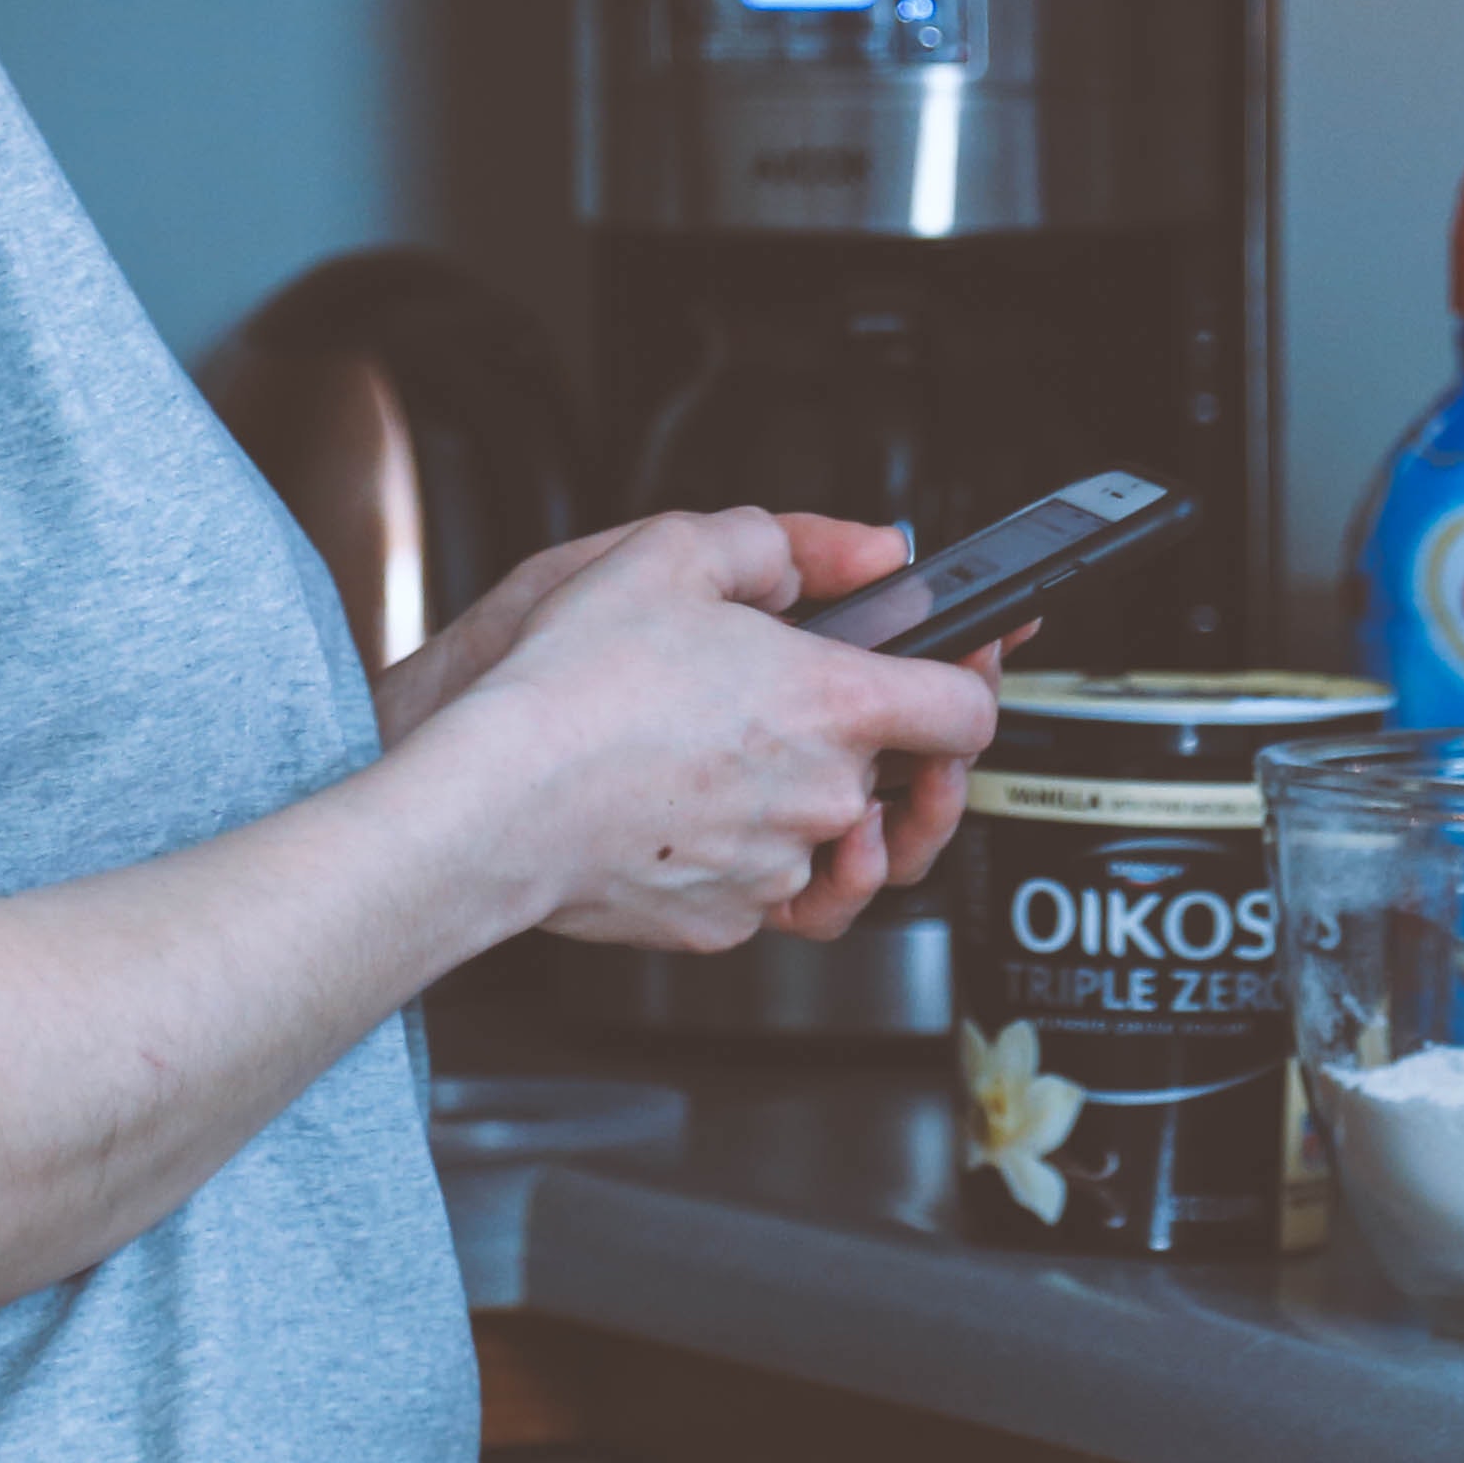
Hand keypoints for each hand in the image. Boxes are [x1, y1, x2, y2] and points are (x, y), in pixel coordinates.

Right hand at [421, 509, 1000, 955]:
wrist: (492, 802)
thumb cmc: (571, 684)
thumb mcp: (669, 553)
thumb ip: (783, 541)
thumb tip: (869, 552)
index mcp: (832, 703)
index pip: (967, 712)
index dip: (971, 681)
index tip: (956, 667)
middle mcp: (823, 798)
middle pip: (914, 789)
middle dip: (901, 753)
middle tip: (874, 723)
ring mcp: (777, 870)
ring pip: (843, 849)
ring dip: (832, 812)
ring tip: (796, 775)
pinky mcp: (725, 921)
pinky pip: (771, 895)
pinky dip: (757, 861)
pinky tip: (725, 819)